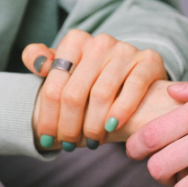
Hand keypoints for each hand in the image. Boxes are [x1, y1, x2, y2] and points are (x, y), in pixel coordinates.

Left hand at [23, 29, 166, 149]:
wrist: (135, 74)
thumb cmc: (92, 77)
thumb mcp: (65, 67)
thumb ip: (41, 60)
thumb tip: (38, 63)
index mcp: (75, 41)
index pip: (54, 86)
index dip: (48, 117)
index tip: (46, 139)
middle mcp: (100, 42)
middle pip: (74, 94)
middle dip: (69, 126)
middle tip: (69, 145)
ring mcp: (125, 50)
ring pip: (101, 94)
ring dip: (93, 126)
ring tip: (92, 141)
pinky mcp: (149, 60)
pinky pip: (133, 87)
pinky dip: (121, 111)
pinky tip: (112, 127)